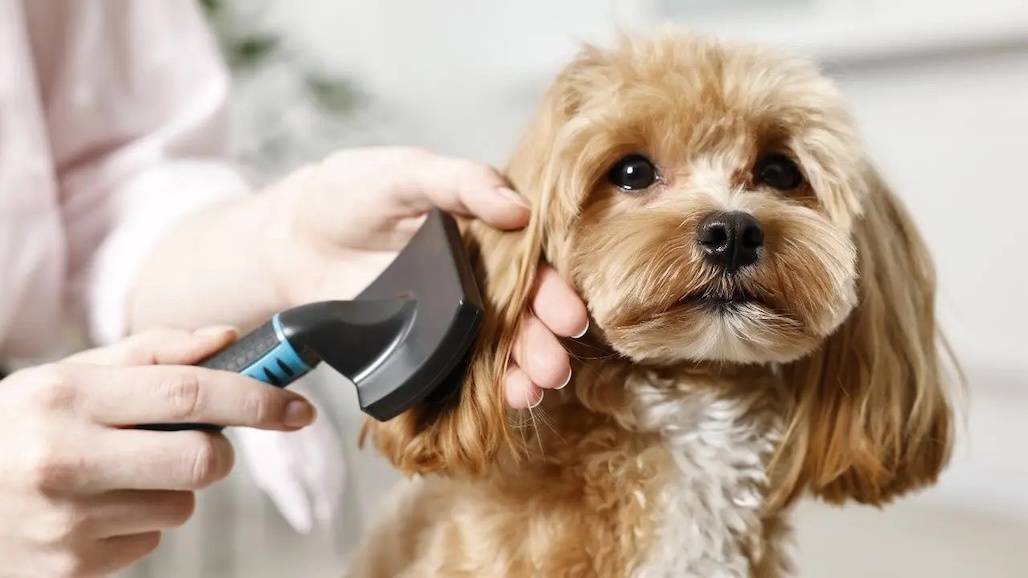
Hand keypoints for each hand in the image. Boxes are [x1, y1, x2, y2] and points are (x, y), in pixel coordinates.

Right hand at [0, 327, 315, 576]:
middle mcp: (63, 459)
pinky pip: (150, 544)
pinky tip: (94, 510)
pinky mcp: (69, 569)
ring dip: (170, 488)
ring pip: (182, 505)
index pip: (189, 393)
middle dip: (216, 449)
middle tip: (190, 440)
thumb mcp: (66, 378)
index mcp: (66, 397)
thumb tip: (227, 340)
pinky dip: (137, 525)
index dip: (257, 399)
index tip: (297, 407)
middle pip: (203, 458)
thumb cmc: (16, 430)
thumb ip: (152, 354)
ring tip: (116, 475)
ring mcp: (65, 522)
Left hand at [270, 147, 588, 407]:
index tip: (569, 317)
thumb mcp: (408, 172)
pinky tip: (499, 402)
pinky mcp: (419, 345)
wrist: (291, 236)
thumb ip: (462, 182)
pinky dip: (478, 389)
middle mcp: (478, 279)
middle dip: (541, 343)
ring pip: (495, 349)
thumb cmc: (353, 191)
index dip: (552, 292)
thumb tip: (520, 209)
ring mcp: (449, 317)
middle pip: (521, 316)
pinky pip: (454, 370)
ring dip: (519, 373)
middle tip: (554, 367)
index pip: (532, 266)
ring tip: (531, 391)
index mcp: (487, 234)